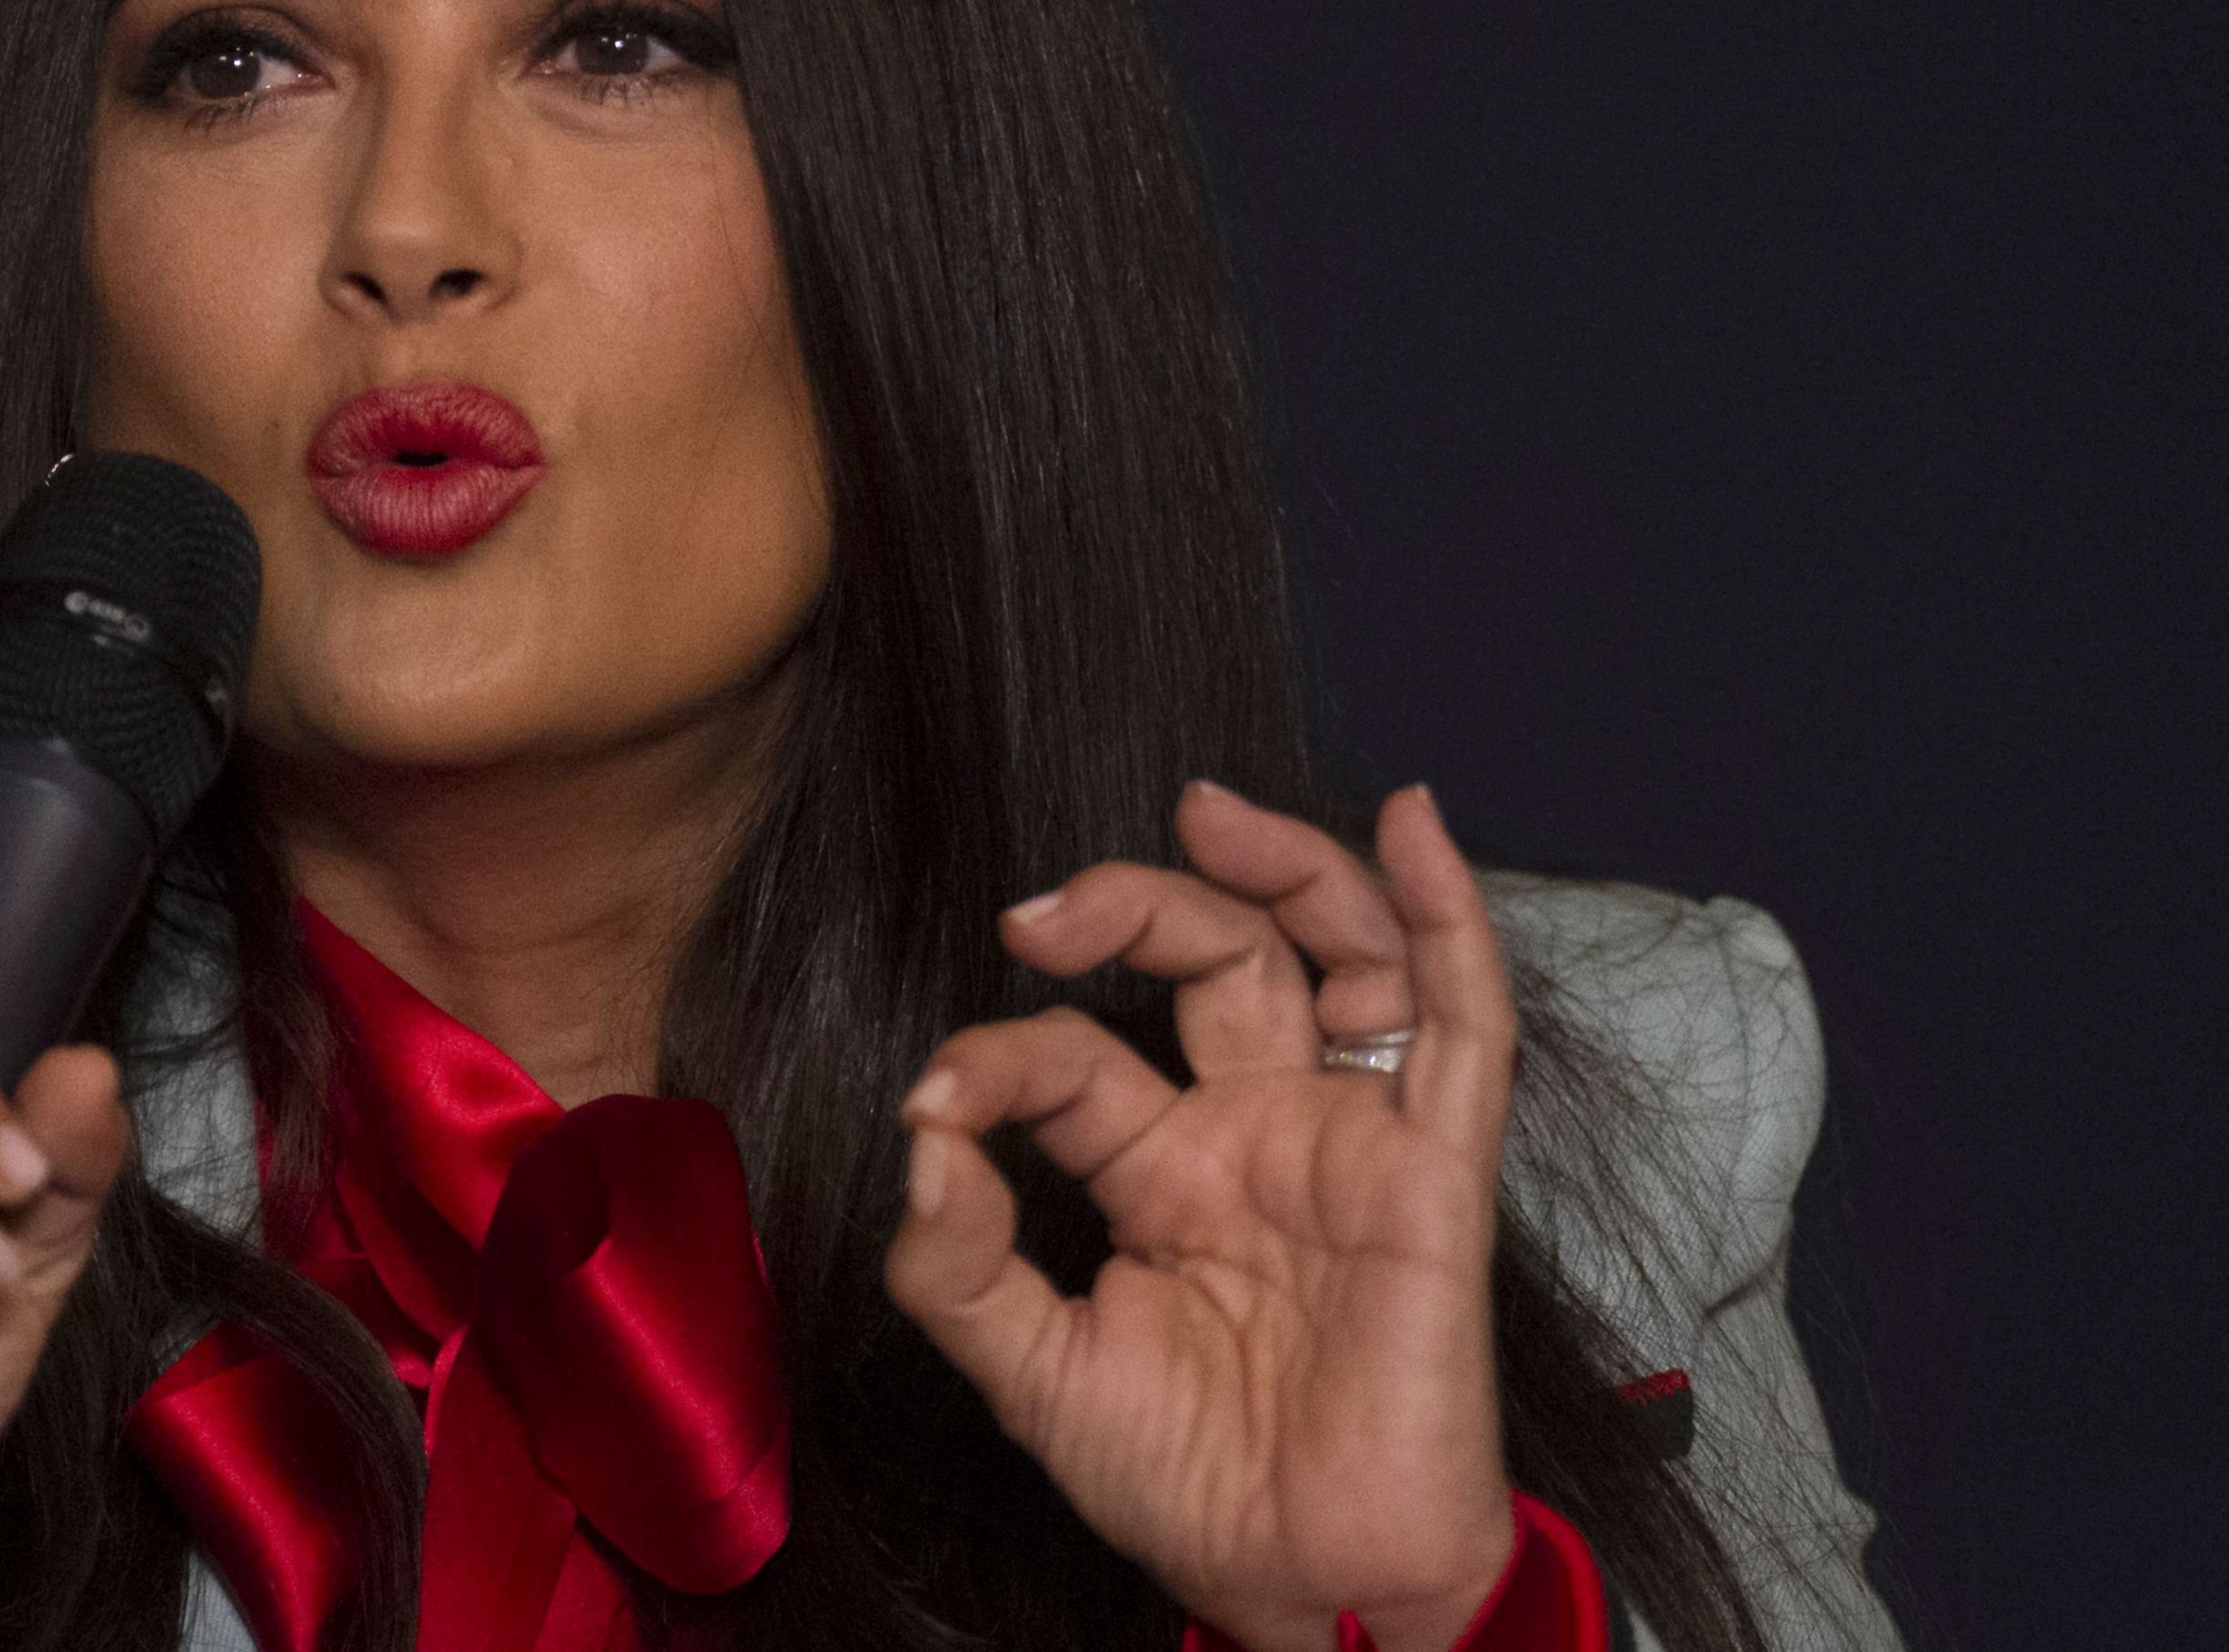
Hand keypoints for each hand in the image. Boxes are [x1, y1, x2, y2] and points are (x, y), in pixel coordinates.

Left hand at [883, 784, 1518, 1651]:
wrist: (1309, 1590)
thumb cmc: (1190, 1488)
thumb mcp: (1032, 1371)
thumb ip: (956, 1261)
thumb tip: (925, 1138)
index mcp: (1162, 1168)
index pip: (1076, 1054)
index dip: (998, 1057)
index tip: (936, 1101)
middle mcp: (1258, 1132)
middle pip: (1214, 957)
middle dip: (1133, 902)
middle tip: (1044, 912)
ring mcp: (1349, 1142)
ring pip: (1337, 953)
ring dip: (1284, 863)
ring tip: (1207, 811)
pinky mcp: (1435, 1175)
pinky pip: (1460, 1026)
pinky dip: (1447, 917)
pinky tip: (1416, 829)